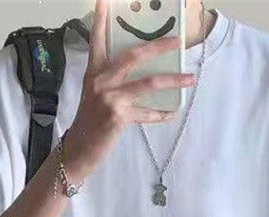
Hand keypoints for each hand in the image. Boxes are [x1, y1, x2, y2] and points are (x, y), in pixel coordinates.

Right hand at [62, 0, 196, 180]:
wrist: (78, 150)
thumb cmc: (90, 123)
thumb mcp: (96, 96)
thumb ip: (112, 81)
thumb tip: (140, 72)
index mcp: (94, 73)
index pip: (97, 40)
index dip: (100, 19)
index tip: (106, 0)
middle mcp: (101, 81)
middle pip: (133, 55)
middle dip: (158, 46)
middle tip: (177, 39)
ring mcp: (109, 98)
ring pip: (147, 83)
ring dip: (172, 80)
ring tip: (190, 78)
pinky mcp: (117, 116)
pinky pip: (147, 113)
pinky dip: (161, 114)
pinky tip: (172, 113)